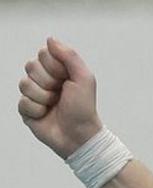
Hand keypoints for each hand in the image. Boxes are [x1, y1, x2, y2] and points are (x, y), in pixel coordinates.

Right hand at [18, 38, 102, 158]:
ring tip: (54, 106)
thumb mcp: (85, 79)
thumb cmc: (84, 110)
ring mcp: (34, 94)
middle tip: (60, 95)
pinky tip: (46, 115)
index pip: (43, 54)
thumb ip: (70, 56)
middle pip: (31, 66)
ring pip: (24, 84)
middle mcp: (44, 80)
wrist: (80, 137)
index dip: (54, 67)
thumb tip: (50, 40)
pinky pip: (22, 102)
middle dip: (48, 82)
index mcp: (57, 70)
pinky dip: (36, 110)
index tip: (67, 80)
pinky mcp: (27, 109)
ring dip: (43, 97)